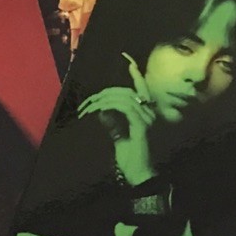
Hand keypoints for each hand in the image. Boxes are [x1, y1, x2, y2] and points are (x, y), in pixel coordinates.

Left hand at [78, 52, 156, 184]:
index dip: (136, 73)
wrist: (140, 177)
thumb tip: (102, 111)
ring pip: (122, 98)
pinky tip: (99, 112)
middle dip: (102, 95)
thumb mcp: (119, 137)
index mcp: (146, 113)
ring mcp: (147, 118)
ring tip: (87, 109)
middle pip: (124, 92)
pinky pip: (124, 108)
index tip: (129, 58)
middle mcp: (149, 112)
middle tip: (86, 104)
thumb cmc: (131, 159)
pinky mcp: (142, 126)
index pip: (141, 88)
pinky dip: (110, 107)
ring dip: (101, 101)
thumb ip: (113, 123)